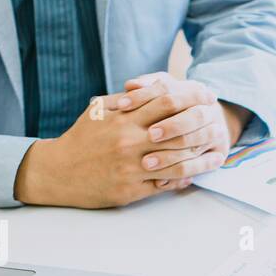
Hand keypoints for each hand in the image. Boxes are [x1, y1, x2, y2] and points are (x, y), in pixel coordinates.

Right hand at [14, 79, 231, 207]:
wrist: (59, 172)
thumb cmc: (81, 139)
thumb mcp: (97, 111)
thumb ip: (123, 99)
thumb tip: (147, 86)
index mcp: (123, 119)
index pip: (164, 103)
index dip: (189, 99)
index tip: (205, 98)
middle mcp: (130, 142)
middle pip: (176, 132)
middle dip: (198, 128)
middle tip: (216, 125)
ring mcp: (132, 167)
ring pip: (175, 161)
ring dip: (196, 157)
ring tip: (210, 153)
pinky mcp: (132, 189)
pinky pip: (164, 184)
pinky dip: (181, 178)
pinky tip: (193, 174)